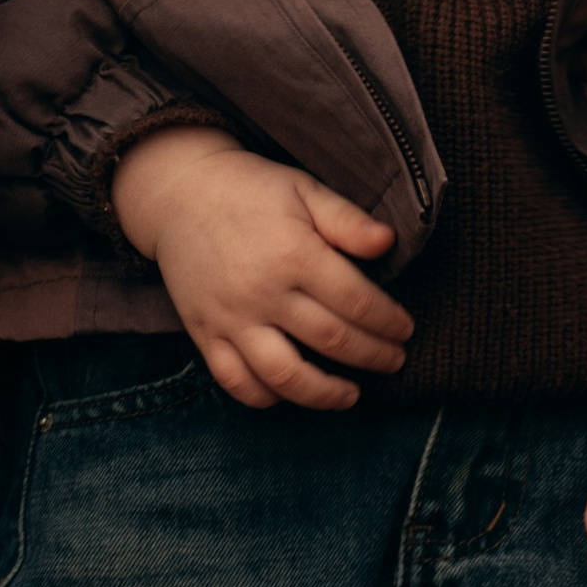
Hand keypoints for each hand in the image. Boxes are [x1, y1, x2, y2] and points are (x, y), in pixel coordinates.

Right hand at [110, 127, 413, 411]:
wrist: (180, 193)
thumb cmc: (251, 189)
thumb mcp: (303, 190)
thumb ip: (346, 220)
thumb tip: (389, 242)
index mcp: (294, 253)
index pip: (356, 301)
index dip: (388, 321)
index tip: (405, 329)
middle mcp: (263, 291)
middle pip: (331, 339)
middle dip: (373, 356)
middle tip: (395, 361)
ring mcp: (231, 317)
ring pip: (284, 375)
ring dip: (325, 394)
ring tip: (351, 395)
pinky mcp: (204, 333)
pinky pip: (235, 381)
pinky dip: (266, 397)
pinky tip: (291, 394)